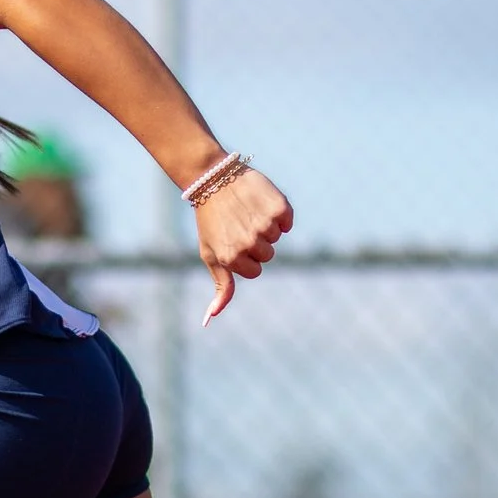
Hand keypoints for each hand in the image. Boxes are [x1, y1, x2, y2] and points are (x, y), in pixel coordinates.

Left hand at [195, 169, 291, 324]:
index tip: (233, 239)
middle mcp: (249, 243)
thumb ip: (220, 287)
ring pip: (276, 237)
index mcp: (232, 258)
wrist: (212, 178)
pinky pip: (287, 221)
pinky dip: (278, 212)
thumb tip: (210, 319)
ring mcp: (264, 225)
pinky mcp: (278, 207)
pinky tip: (260, 203)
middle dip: (256, 242)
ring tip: (246, 211)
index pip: (255, 271)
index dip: (246, 256)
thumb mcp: (211, 254)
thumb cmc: (210, 220)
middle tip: (238, 223)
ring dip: (265, 225)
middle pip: (268, 255)